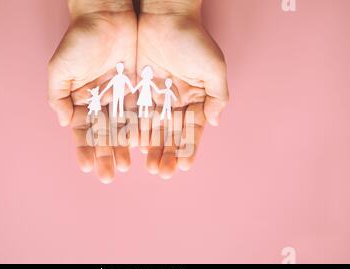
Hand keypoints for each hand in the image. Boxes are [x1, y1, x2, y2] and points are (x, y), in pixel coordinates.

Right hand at [48, 0, 137, 182]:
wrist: (107, 15)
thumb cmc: (80, 39)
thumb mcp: (61, 68)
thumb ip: (58, 97)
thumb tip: (64, 123)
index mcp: (81, 101)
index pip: (83, 132)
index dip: (84, 150)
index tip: (88, 167)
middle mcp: (101, 103)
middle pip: (103, 135)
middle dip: (105, 155)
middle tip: (109, 175)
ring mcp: (120, 97)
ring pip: (123, 128)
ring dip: (123, 148)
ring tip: (126, 166)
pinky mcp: (138, 89)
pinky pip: (140, 113)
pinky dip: (140, 129)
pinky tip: (141, 146)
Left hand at [137, 0, 228, 178]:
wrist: (166, 15)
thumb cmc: (193, 39)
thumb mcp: (213, 67)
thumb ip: (217, 96)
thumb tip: (215, 122)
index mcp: (194, 99)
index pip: (191, 130)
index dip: (188, 149)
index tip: (183, 166)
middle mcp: (174, 101)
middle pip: (170, 134)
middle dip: (167, 153)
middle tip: (161, 171)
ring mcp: (155, 96)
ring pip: (152, 128)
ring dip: (151, 148)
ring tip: (147, 166)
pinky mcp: (137, 89)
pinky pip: (134, 113)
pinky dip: (134, 129)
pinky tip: (132, 145)